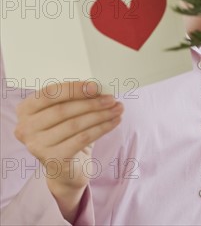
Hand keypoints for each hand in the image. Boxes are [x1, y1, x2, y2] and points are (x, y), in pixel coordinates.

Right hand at [14, 81, 122, 219]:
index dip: (73, 89)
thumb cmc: (66, 133)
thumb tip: (99, 88)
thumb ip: (74, 98)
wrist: (65, 169)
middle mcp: (26, 128)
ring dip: (100, 114)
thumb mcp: (65, 112)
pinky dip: (101, 128)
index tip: (96, 87)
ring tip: (117, 108)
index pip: (49, 93)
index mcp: (26, 110)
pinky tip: (114, 122)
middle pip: (63, 110)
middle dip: (91, 102)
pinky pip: (82, 139)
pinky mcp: (54, 159)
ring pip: (75, 124)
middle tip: (111, 98)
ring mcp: (38, 146)